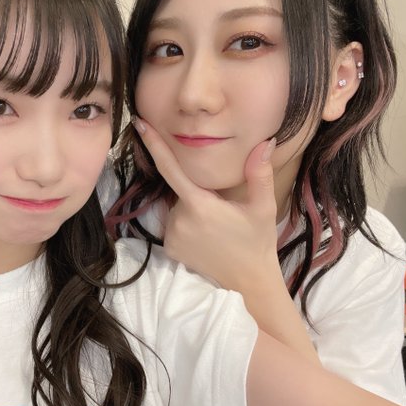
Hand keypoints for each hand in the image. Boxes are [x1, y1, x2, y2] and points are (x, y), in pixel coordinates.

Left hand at [132, 116, 281, 292]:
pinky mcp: (169, 249)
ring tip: (217, 226)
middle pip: (181, 190)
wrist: (249, 282)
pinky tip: (206, 237)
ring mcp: (172, 236)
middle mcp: (179, 219)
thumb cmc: (257, 241)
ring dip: (192, 209)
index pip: (171, 168)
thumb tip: (265, 142)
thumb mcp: (263, 207)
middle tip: (223, 210)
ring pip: (177, 208)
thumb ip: (260, 173)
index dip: (154, 145)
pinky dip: (187, 225)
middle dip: (198, 192)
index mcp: (200, 204)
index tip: (140, 124)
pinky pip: (174, 225)